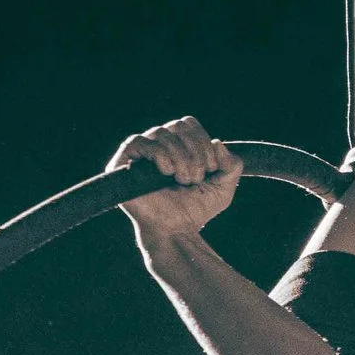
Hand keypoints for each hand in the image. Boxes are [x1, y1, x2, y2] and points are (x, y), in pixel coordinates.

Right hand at [109, 116, 242, 244]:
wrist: (176, 231)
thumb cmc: (195, 210)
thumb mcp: (223, 187)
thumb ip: (232, 164)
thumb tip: (217, 143)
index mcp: (176, 144)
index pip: (188, 124)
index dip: (203, 142)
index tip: (211, 169)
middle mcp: (156, 144)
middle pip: (177, 126)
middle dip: (194, 151)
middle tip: (196, 178)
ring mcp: (138, 153)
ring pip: (161, 133)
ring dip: (180, 158)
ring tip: (183, 181)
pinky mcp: (122, 163)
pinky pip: (138, 141)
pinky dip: (159, 155)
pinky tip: (167, 173)